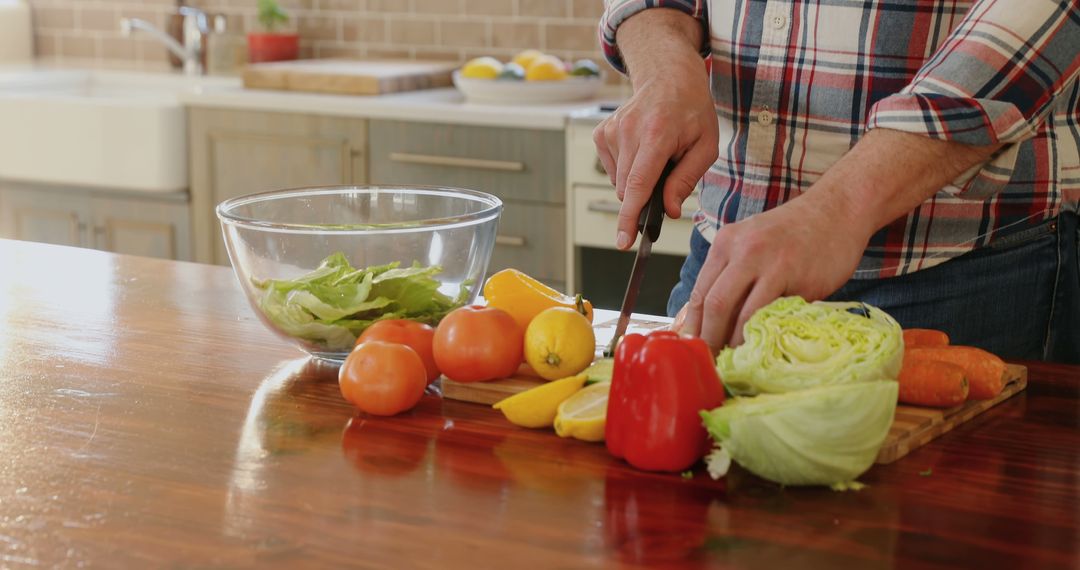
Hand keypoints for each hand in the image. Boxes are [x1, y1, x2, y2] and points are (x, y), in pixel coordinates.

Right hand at [592, 10, 717, 249]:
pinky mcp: (601, 133)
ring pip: (620, 182)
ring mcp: (611, 131)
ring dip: (638, 182)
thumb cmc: (691, 111)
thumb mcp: (705, 145)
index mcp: (657, 134)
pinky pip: (613, 170)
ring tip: (657, 155)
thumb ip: (686, 180)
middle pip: (628, 188)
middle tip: (667, 182)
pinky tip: (642, 151)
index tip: (623, 242)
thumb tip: (669, 211)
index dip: (630, 216)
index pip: (638, 183)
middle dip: (644, 199)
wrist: (667, 76)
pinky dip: (628, 170)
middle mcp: (628, 131)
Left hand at [680, 195, 873, 352]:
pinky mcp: (801, 280)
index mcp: (726, 243)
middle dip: (709, 339)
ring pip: (742, 314)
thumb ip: (731, 272)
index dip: (694, 326)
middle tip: (710, 362)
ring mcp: (773, 265)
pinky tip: (762, 347)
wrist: (838, 210)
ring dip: (735, 343)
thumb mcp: (751, 241)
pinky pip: (775, 315)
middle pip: (714, 305)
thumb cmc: (793, 232)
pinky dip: (764, 335)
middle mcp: (745, 251)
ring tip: (735, 361)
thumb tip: (710, 318)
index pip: (700, 292)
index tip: (693, 348)